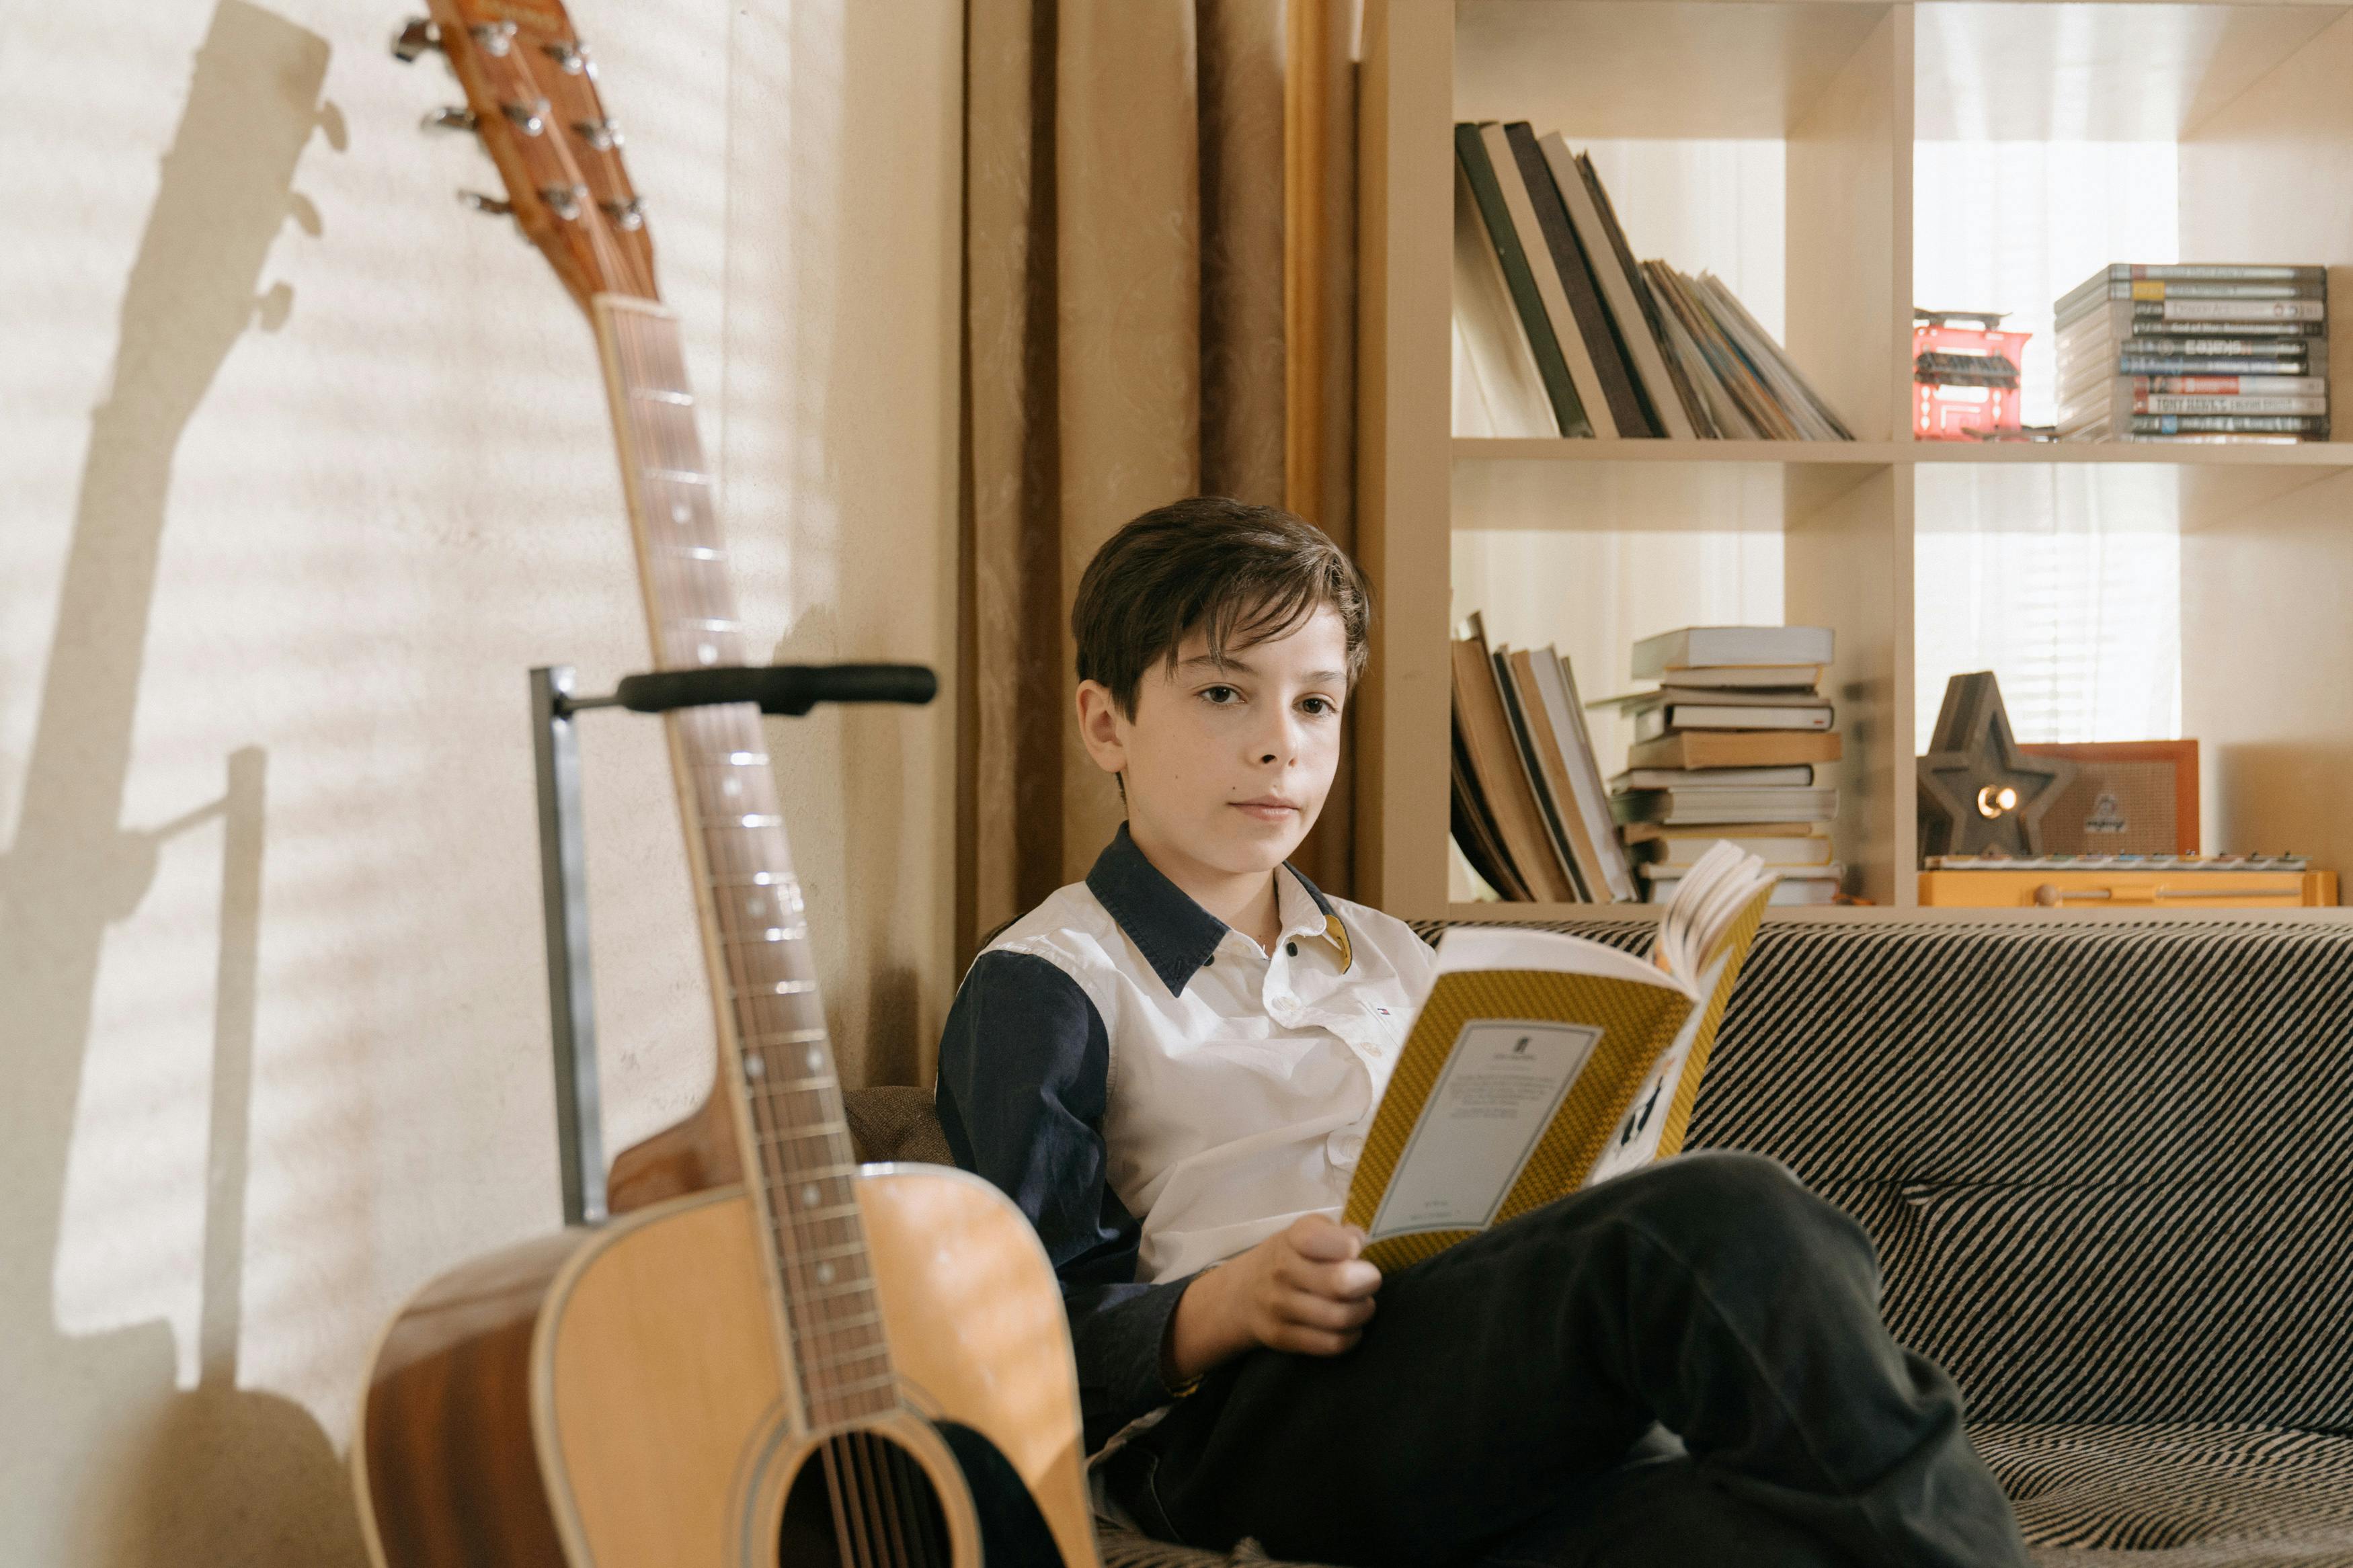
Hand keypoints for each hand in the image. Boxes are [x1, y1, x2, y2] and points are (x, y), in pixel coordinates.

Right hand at [1162, 1214, 1381, 1385]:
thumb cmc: (1290, 1257)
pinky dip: (1351, 1336)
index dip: (1347, 1245)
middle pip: (1338, 1283)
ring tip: (1362, 1304)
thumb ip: (1337, 1233)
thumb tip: (1359, 1242)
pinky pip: (1331, 1343)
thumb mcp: (1307, 1232)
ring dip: (1362, 1311)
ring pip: (1339, 1317)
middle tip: (1371, 1281)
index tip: (1355, 1250)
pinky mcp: (1282, 1337)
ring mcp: (1279, 1307)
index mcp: (1292, 1239)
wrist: (1243, 1293)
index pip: (1317, 1239)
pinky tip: (1350, 1327)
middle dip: (1368, 1282)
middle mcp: (1281, 1271)